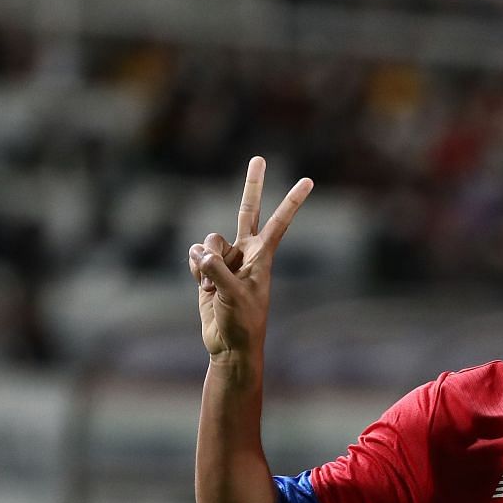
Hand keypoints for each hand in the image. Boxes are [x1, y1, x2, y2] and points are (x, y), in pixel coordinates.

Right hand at [189, 157, 312, 360]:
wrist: (230, 345)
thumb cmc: (242, 323)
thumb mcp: (233, 296)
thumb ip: (216, 270)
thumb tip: (199, 252)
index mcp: (263, 256)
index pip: (279, 222)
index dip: (291, 201)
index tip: (308, 180)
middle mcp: (246, 252)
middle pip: (247, 210)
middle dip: (252, 185)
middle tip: (259, 158)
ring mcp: (226, 259)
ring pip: (207, 241)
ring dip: (203, 260)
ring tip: (212, 285)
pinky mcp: (207, 270)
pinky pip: (194, 256)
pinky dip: (193, 269)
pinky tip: (202, 287)